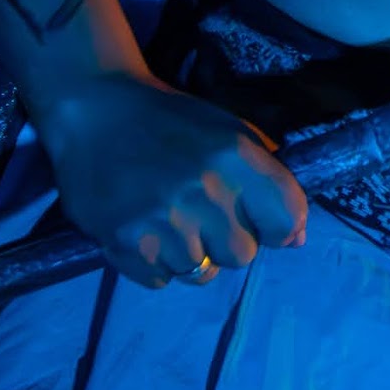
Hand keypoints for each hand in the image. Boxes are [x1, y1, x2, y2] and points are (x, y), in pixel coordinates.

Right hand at [31, 66, 309, 285]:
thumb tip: (296, 239)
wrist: (93, 109)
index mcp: (236, 156)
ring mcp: (163, 220)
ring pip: (200, 273)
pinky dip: (155, 264)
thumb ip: (268, 179)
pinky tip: (144, 231)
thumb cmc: (169, 121)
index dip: (275, 227)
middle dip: (225, 241)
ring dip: (188, 254)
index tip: (256, 220)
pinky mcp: (126, 243)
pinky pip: (162, 280)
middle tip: (198, 213)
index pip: (286, 220)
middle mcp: (204, 190)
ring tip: (167, 220)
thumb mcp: (229, 131)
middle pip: (242, 255)